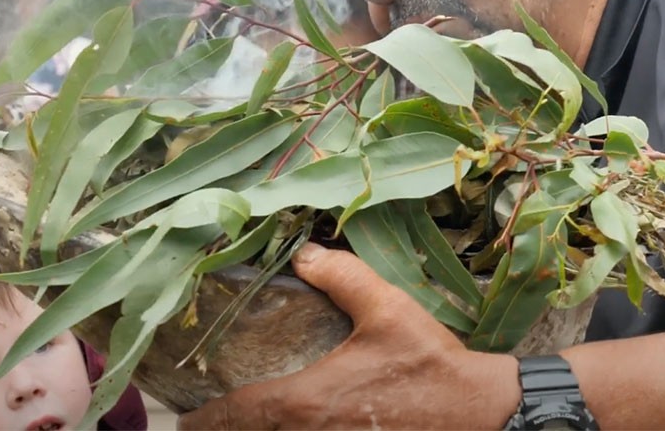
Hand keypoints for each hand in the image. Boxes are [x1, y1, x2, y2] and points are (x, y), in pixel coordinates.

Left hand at [177, 243, 521, 429]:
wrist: (478, 411)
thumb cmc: (429, 363)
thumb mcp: (387, 308)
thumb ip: (342, 277)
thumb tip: (306, 252)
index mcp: (308, 401)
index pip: (241, 414)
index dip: (208, 418)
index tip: (186, 417)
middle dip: (230, 430)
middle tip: (210, 417)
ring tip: (249, 420)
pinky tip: (299, 424)